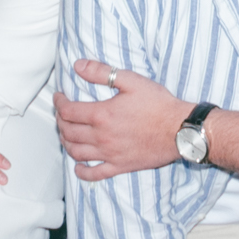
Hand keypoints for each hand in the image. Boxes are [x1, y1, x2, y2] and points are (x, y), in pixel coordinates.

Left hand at [55, 60, 188, 178]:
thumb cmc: (158, 104)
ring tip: (66, 134)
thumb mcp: (130, 80)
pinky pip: (95, 173)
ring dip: (66, 143)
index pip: (68, 111)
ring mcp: (110, 154)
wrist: (180, 130)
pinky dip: (82, 171)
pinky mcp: (121, 167)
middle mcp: (102, 137)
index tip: (59, 96)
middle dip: (60, 121)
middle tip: (61, 113)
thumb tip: (77, 66)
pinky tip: (78, 166)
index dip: (58, 103)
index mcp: (102, 115)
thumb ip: (101, 72)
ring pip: (76, 152)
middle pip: (68, 132)